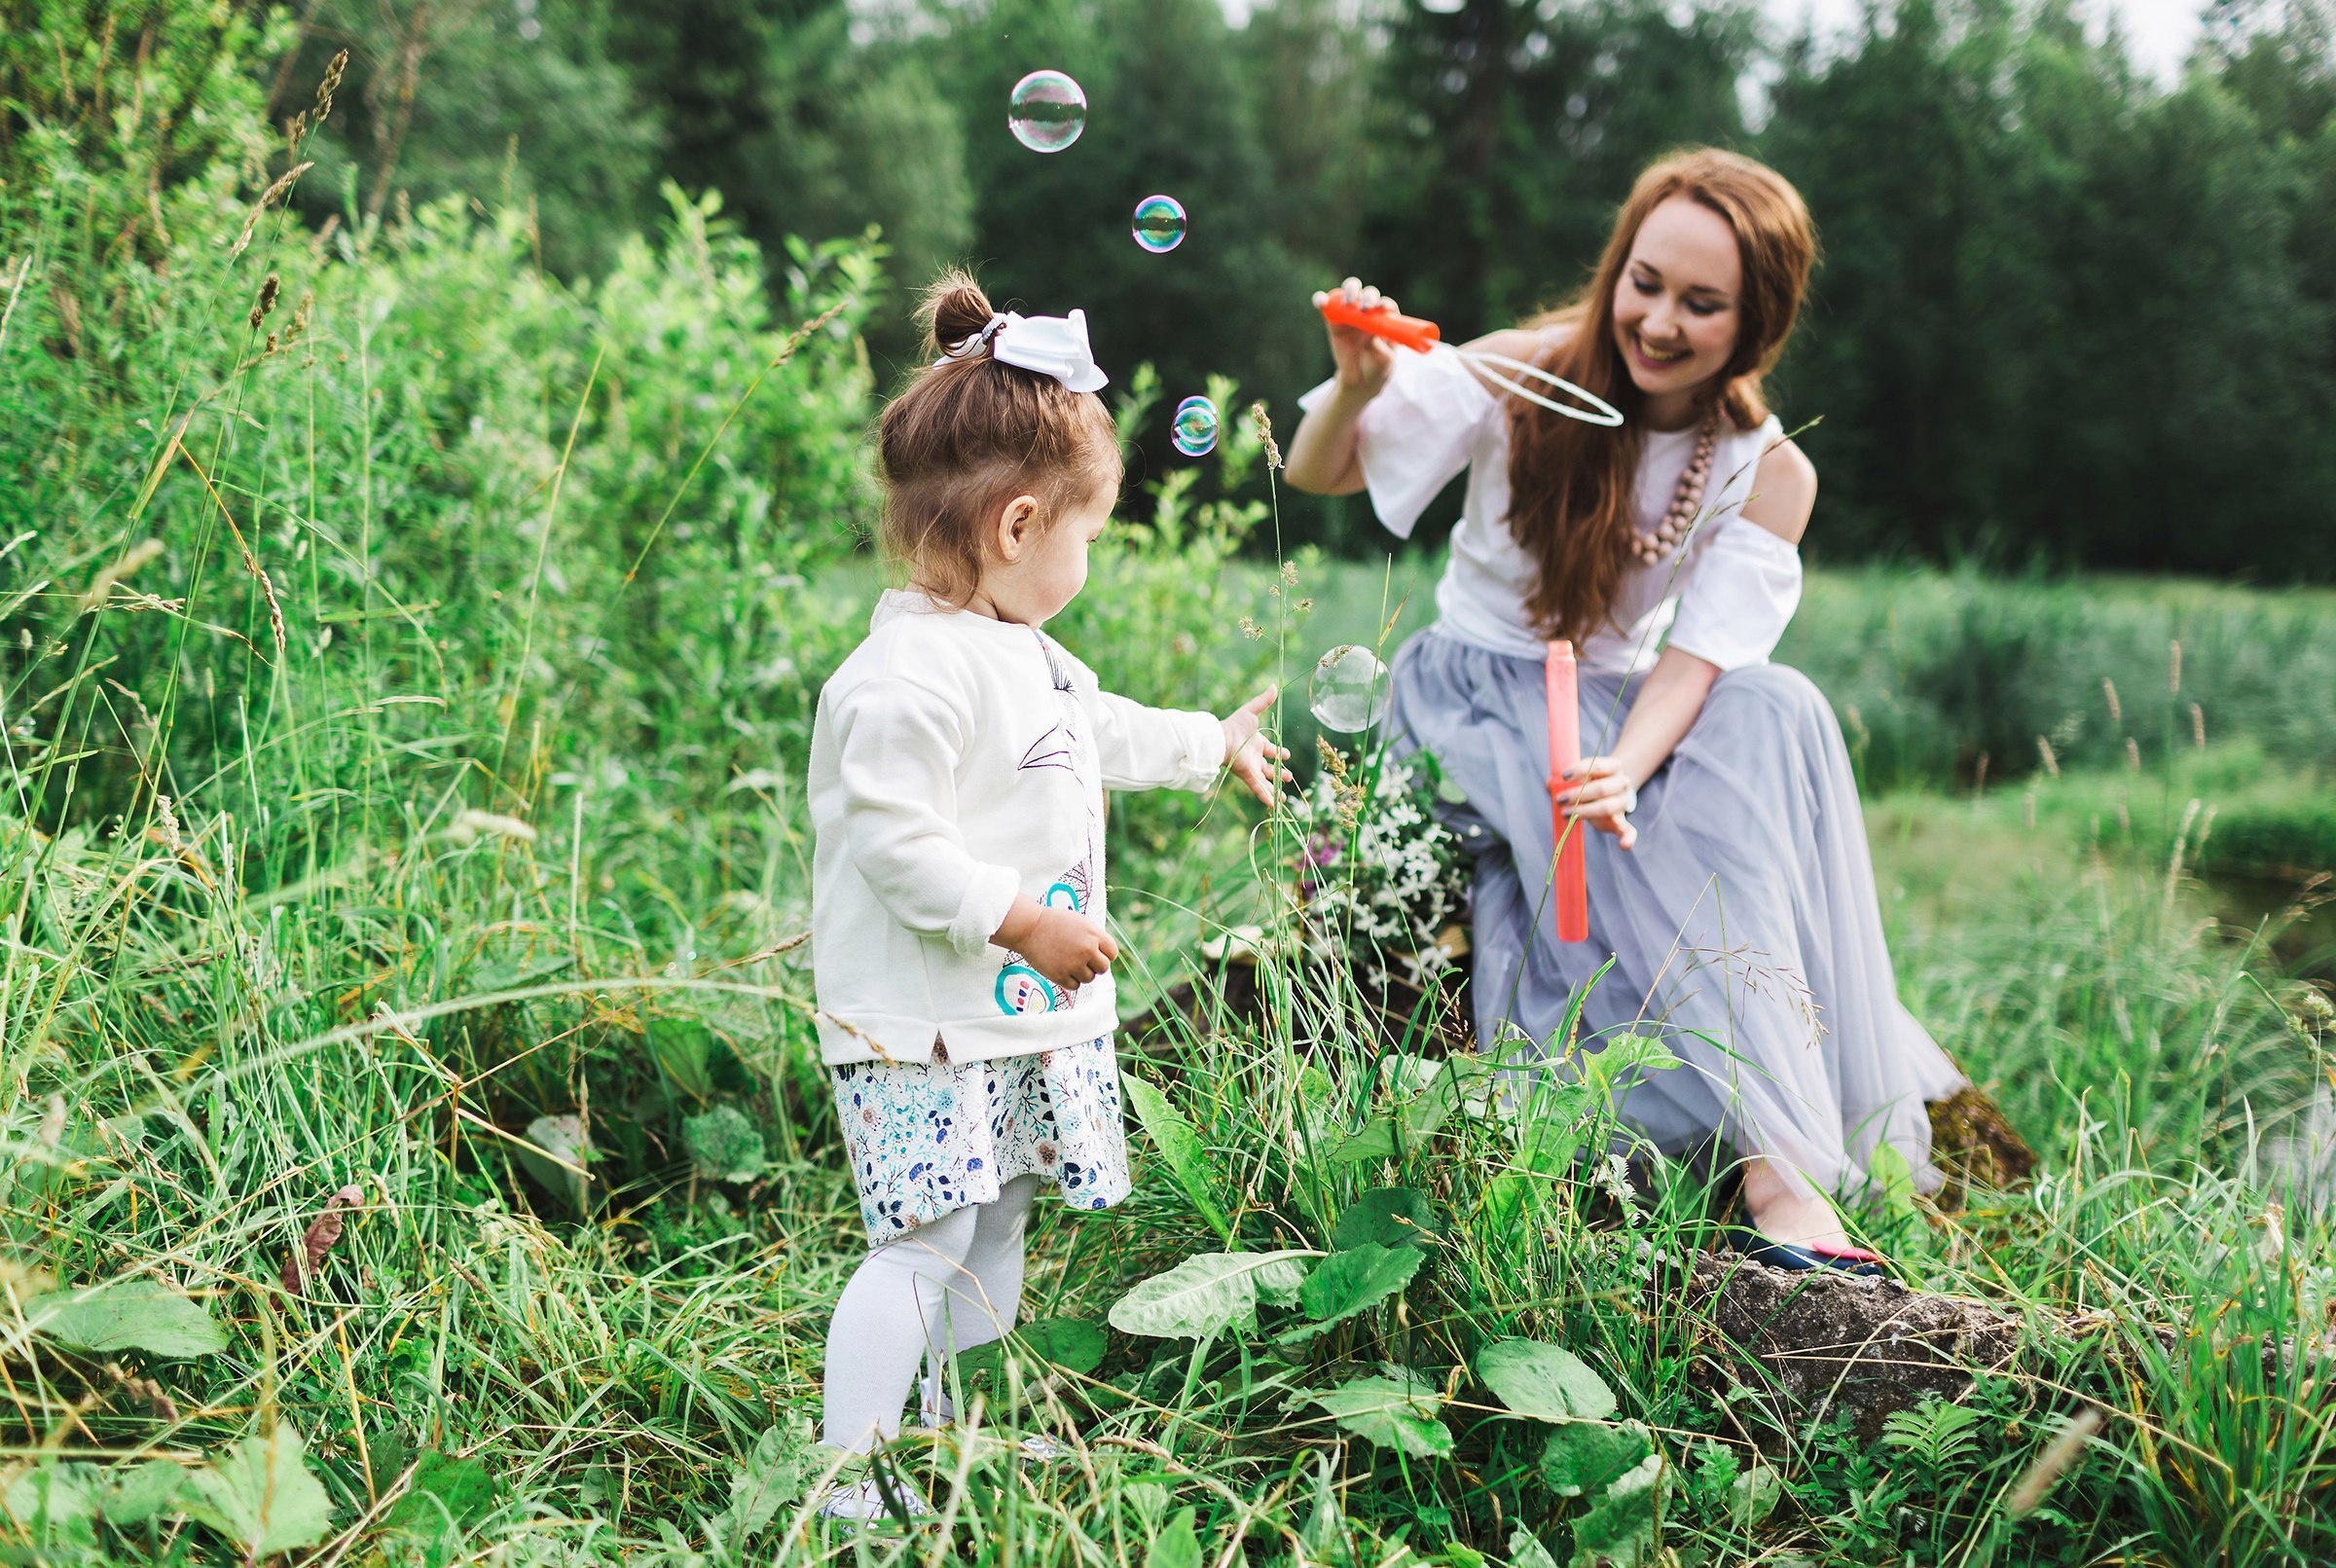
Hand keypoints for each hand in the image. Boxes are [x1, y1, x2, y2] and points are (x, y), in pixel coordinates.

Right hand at [994, 899, 1118, 988]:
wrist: (1029, 928)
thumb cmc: (1054, 923)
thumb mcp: (1080, 922)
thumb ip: (1095, 937)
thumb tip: (1106, 955)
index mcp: (1093, 934)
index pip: (1112, 953)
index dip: (1105, 954)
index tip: (1096, 953)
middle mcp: (1087, 950)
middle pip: (1103, 968)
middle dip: (1095, 965)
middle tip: (1082, 960)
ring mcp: (1074, 964)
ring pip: (1089, 978)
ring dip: (1082, 973)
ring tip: (1069, 962)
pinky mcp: (1060, 976)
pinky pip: (1075, 986)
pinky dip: (1070, 980)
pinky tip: (1062, 968)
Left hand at [1220, 689, 1291, 805]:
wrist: (1221, 738)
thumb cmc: (1235, 724)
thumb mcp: (1251, 710)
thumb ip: (1263, 700)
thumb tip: (1273, 686)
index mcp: (1256, 743)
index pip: (1270, 750)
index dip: (1279, 753)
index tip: (1288, 755)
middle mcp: (1254, 757)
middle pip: (1269, 767)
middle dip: (1280, 772)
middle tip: (1289, 777)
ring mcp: (1252, 767)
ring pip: (1266, 781)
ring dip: (1275, 789)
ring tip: (1284, 797)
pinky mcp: (1248, 775)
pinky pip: (1259, 788)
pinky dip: (1267, 797)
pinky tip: (1275, 806)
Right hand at [1311, 277, 1397, 399]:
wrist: (1359, 380)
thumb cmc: (1377, 368)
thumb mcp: (1384, 361)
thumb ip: (1378, 347)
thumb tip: (1368, 336)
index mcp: (1386, 319)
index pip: (1386, 306)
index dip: (1384, 304)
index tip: (1381, 308)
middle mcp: (1370, 312)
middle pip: (1368, 294)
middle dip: (1367, 296)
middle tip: (1365, 308)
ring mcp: (1351, 314)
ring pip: (1350, 293)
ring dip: (1349, 292)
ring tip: (1348, 303)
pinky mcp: (1333, 320)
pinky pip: (1327, 305)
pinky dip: (1322, 300)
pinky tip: (1321, 302)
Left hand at [1556, 756, 1638, 851]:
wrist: (1611, 794)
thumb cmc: (1590, 783)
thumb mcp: (1579, 776)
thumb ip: (1563, 780)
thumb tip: (1550, 784)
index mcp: (1613, 767)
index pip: (1598, 765)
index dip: (1580, 770)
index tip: (1564, 776)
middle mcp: (1622, 783)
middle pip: (1602, 788)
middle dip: (1578, 794)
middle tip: (1560, 799)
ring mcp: (1622, 802)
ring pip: (1607, 807)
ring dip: (1584, 812)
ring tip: (1565, 813)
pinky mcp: (1622, 822)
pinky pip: (1629, 831)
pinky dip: (1628, 839)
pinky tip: (1624, 846)